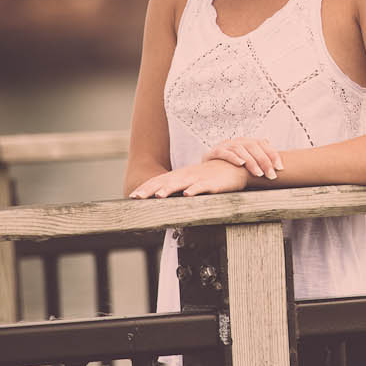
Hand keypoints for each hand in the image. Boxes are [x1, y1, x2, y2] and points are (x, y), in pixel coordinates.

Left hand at [127, 159, 250, 197]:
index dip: (145, 188)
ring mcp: (198, 179)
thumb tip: (159, 198)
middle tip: (136, 197)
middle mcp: (186, 175)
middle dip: (150, 189)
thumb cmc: (209, 177)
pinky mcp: (212, 184)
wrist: (233, 167)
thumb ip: (176, 187)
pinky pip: (202, 187)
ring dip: (169, 189)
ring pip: (181, 183)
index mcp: (179, 176)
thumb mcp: (190, 181)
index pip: (158, 181)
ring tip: (158, 196)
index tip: (132, 196)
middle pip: (165, 181)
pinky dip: (195, 190)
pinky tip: (188, 195)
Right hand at [203, 137, 283, 178]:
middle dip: (264, 161)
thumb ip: (259, 161)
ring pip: (240, 149)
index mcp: (247, 142)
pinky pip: (224, 152)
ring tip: (258, 174)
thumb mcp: (246, 163)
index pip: (263, 143)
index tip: (280, 167)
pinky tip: (240, 164)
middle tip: (271, 175)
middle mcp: (237, 141)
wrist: (207, 169)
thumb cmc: (230, 167)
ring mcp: (225, 145)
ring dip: (251, 162)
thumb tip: (279, 166)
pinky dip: (233, 157)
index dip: (273, 154)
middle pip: (253, 146)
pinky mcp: (214, 151)